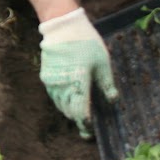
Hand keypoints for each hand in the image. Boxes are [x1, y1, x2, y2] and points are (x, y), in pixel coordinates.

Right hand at [37, 7, 118, 136]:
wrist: (62, 27)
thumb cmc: (86, 42)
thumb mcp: (103, 62)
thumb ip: (107, 84)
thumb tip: (113, 101)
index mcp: (79, 82)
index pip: (81, 112)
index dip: (86, 125)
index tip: (91, 132)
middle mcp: (62, 85)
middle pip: (69, 112)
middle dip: (78, 121)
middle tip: (87, 128)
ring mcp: (52, 82)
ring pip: (60, 106)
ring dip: (69, 112)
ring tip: (79, 114)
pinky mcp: (46, 77)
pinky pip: (54, 96)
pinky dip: (62, 102)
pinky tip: (70, 100)